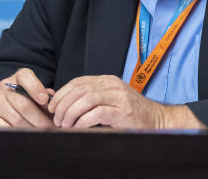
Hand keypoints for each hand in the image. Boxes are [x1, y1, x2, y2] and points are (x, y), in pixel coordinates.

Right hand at [0, 68, 53, 128]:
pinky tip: (26, 136)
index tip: (45, 100)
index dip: (36, 88)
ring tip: (42, 133)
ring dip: (31, 128)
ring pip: (17, 119)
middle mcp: (4, 87)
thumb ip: (45, 95)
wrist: (3, 108)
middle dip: (40, 119)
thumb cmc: (27, 99)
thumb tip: (51, 97)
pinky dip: (18, 134)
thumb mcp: (37, 94)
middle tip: (50, 127)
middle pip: (24, 104)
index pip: (25, 77)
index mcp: (19, 77)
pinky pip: (5, 128)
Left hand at [48, 75, 204, 129]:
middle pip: (80, 90)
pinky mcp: (123, 112)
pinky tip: (78, 128)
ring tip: (65, 126)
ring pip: (86, 100)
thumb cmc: (129, 114)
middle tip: (57, 120)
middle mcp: (114, 85)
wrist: (156, 120)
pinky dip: (83, 122)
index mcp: (108, 80)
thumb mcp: (108, 101)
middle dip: (63, 106)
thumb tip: (57, 100)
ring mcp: (120, 97)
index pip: (78, 81)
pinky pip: (96, 113)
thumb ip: (88, 98)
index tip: (51, 107)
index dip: (62, 94)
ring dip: (71, 114)